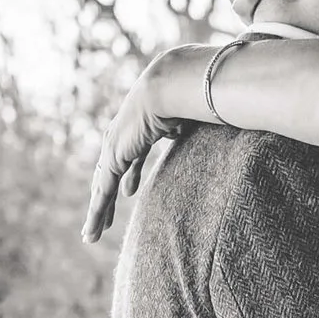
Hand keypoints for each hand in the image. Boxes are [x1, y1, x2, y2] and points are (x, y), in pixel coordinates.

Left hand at [83, 50, 197, 243]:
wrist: (173, 84)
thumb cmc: (192, 94)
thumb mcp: (197, 116)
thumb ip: (202, 123)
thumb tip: (225, 121)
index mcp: (140, 126)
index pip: (130, 156)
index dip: (129, 174)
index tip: (129, 191)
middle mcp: (122, 135)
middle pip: (110, 172)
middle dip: (106, 194)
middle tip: (103, 217)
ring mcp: (115, 146)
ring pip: (103, 186)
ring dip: (99, 211)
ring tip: (93, 233)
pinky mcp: (114, 157)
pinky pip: (103, 192)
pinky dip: (97, 213)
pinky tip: (93, 232)